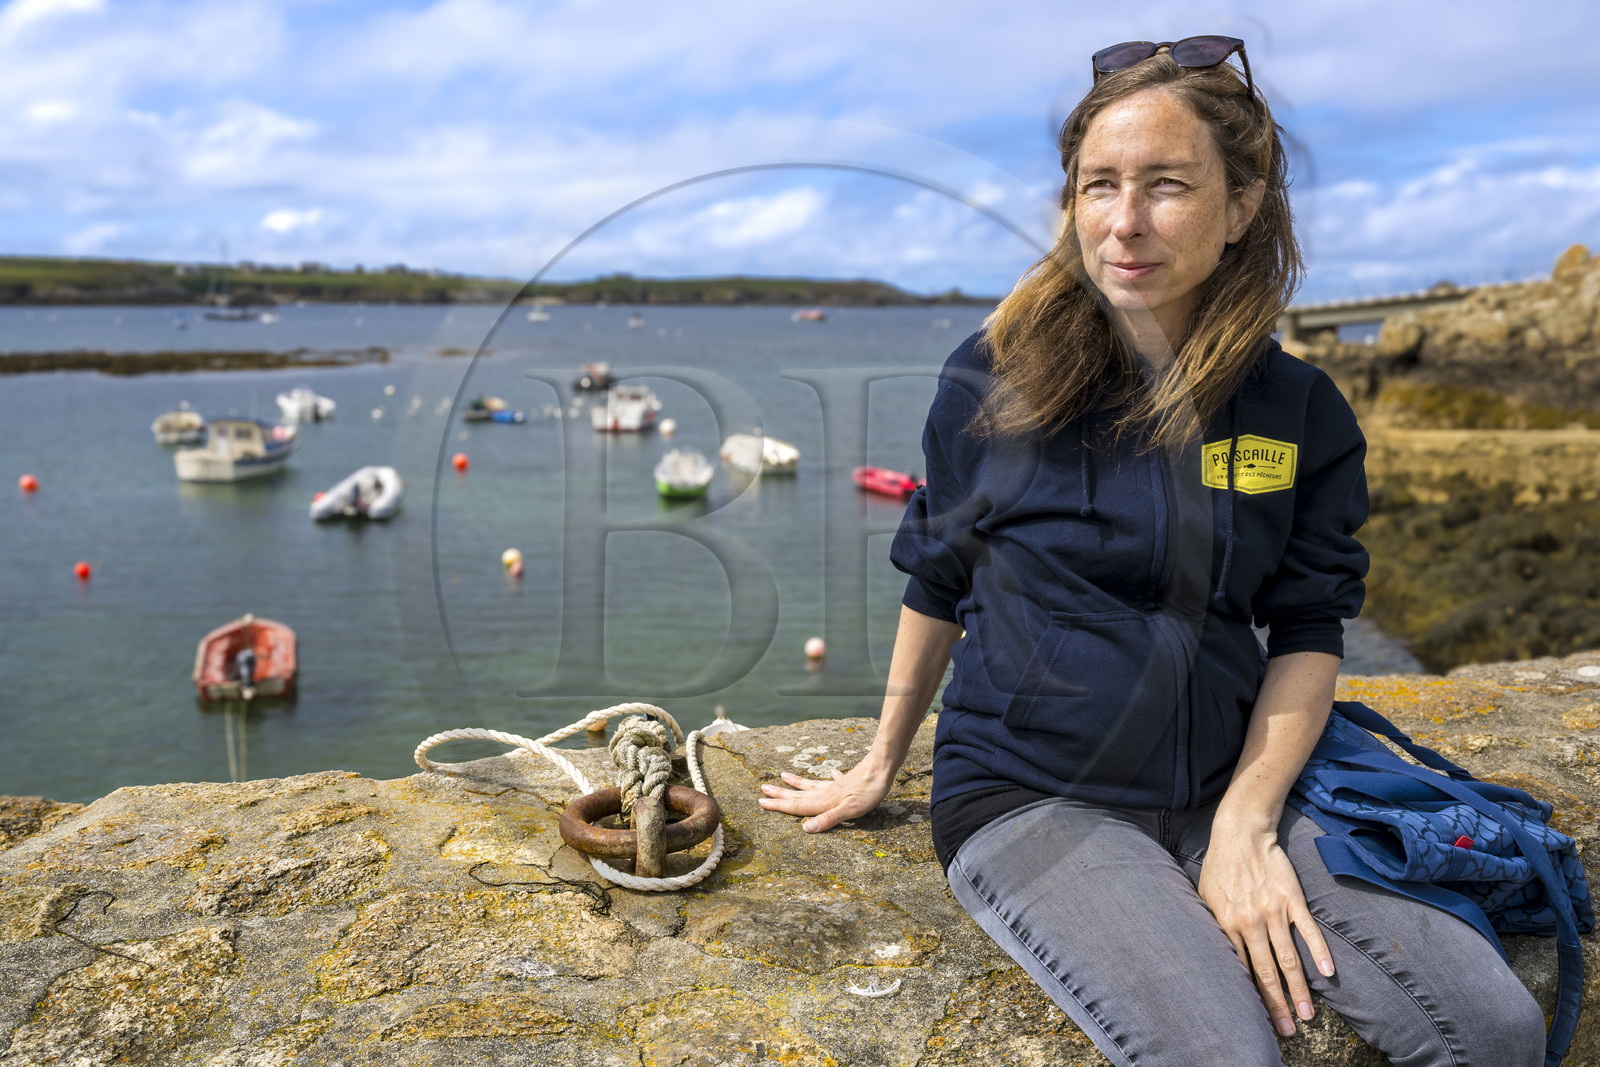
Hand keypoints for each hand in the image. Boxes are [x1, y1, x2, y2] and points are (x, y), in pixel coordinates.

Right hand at [757, 759, 893, 832]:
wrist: (882, 767)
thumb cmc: (869, 791)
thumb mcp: (850, 810)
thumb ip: (829, 819)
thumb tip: (805, 829)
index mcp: (825, 801)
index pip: (797, 805)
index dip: (779, 805)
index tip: (761, 802)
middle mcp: (826, 792)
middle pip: (799, 794)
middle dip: (780, 794)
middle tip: (762, 789)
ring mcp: (836, 785)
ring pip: (812, 785)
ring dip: (797, 783)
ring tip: (783, 776)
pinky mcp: (848, 781)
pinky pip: (834, 779)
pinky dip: (830, 777)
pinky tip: (831, 773)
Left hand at [1197, 825, 1335, 1038]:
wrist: (1241, 834)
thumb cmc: (1220, 867)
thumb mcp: (1206, 898)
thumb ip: (1213, 927)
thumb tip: (1217, 955)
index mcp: (1227, 924)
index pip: (1241, 969)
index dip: (1251, 996)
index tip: (1259, 1018)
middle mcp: (1250, 922)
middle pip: (1266, 971)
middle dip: (1276, 1004)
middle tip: (1287, 1029)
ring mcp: (1273, 912)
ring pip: (1288, 958)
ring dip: (1298, 988)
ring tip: (1307, 1014)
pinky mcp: (1292, 899)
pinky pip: (1308, 930)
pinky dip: (1319, 951)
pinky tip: (1329, 972)